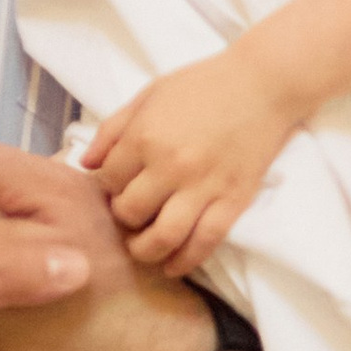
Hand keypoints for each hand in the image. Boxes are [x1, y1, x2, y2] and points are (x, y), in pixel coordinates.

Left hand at [86, 55, 295, 277]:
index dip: (108, 188)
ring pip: (164, 238)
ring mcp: (203, 187)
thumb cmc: (203, 84)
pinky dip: (185, 261)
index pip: (109, 181)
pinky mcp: (233, 201)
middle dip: (124, 218)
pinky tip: (173, 265)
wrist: (263, 84)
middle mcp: (170, 166)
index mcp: (145, 136)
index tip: (118, 188)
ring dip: (147, 251)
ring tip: (144, 248)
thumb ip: (113, 129)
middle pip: (130, 213)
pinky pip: (204, 242)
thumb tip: (86, 164)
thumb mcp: (149, 95)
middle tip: (130, 215)